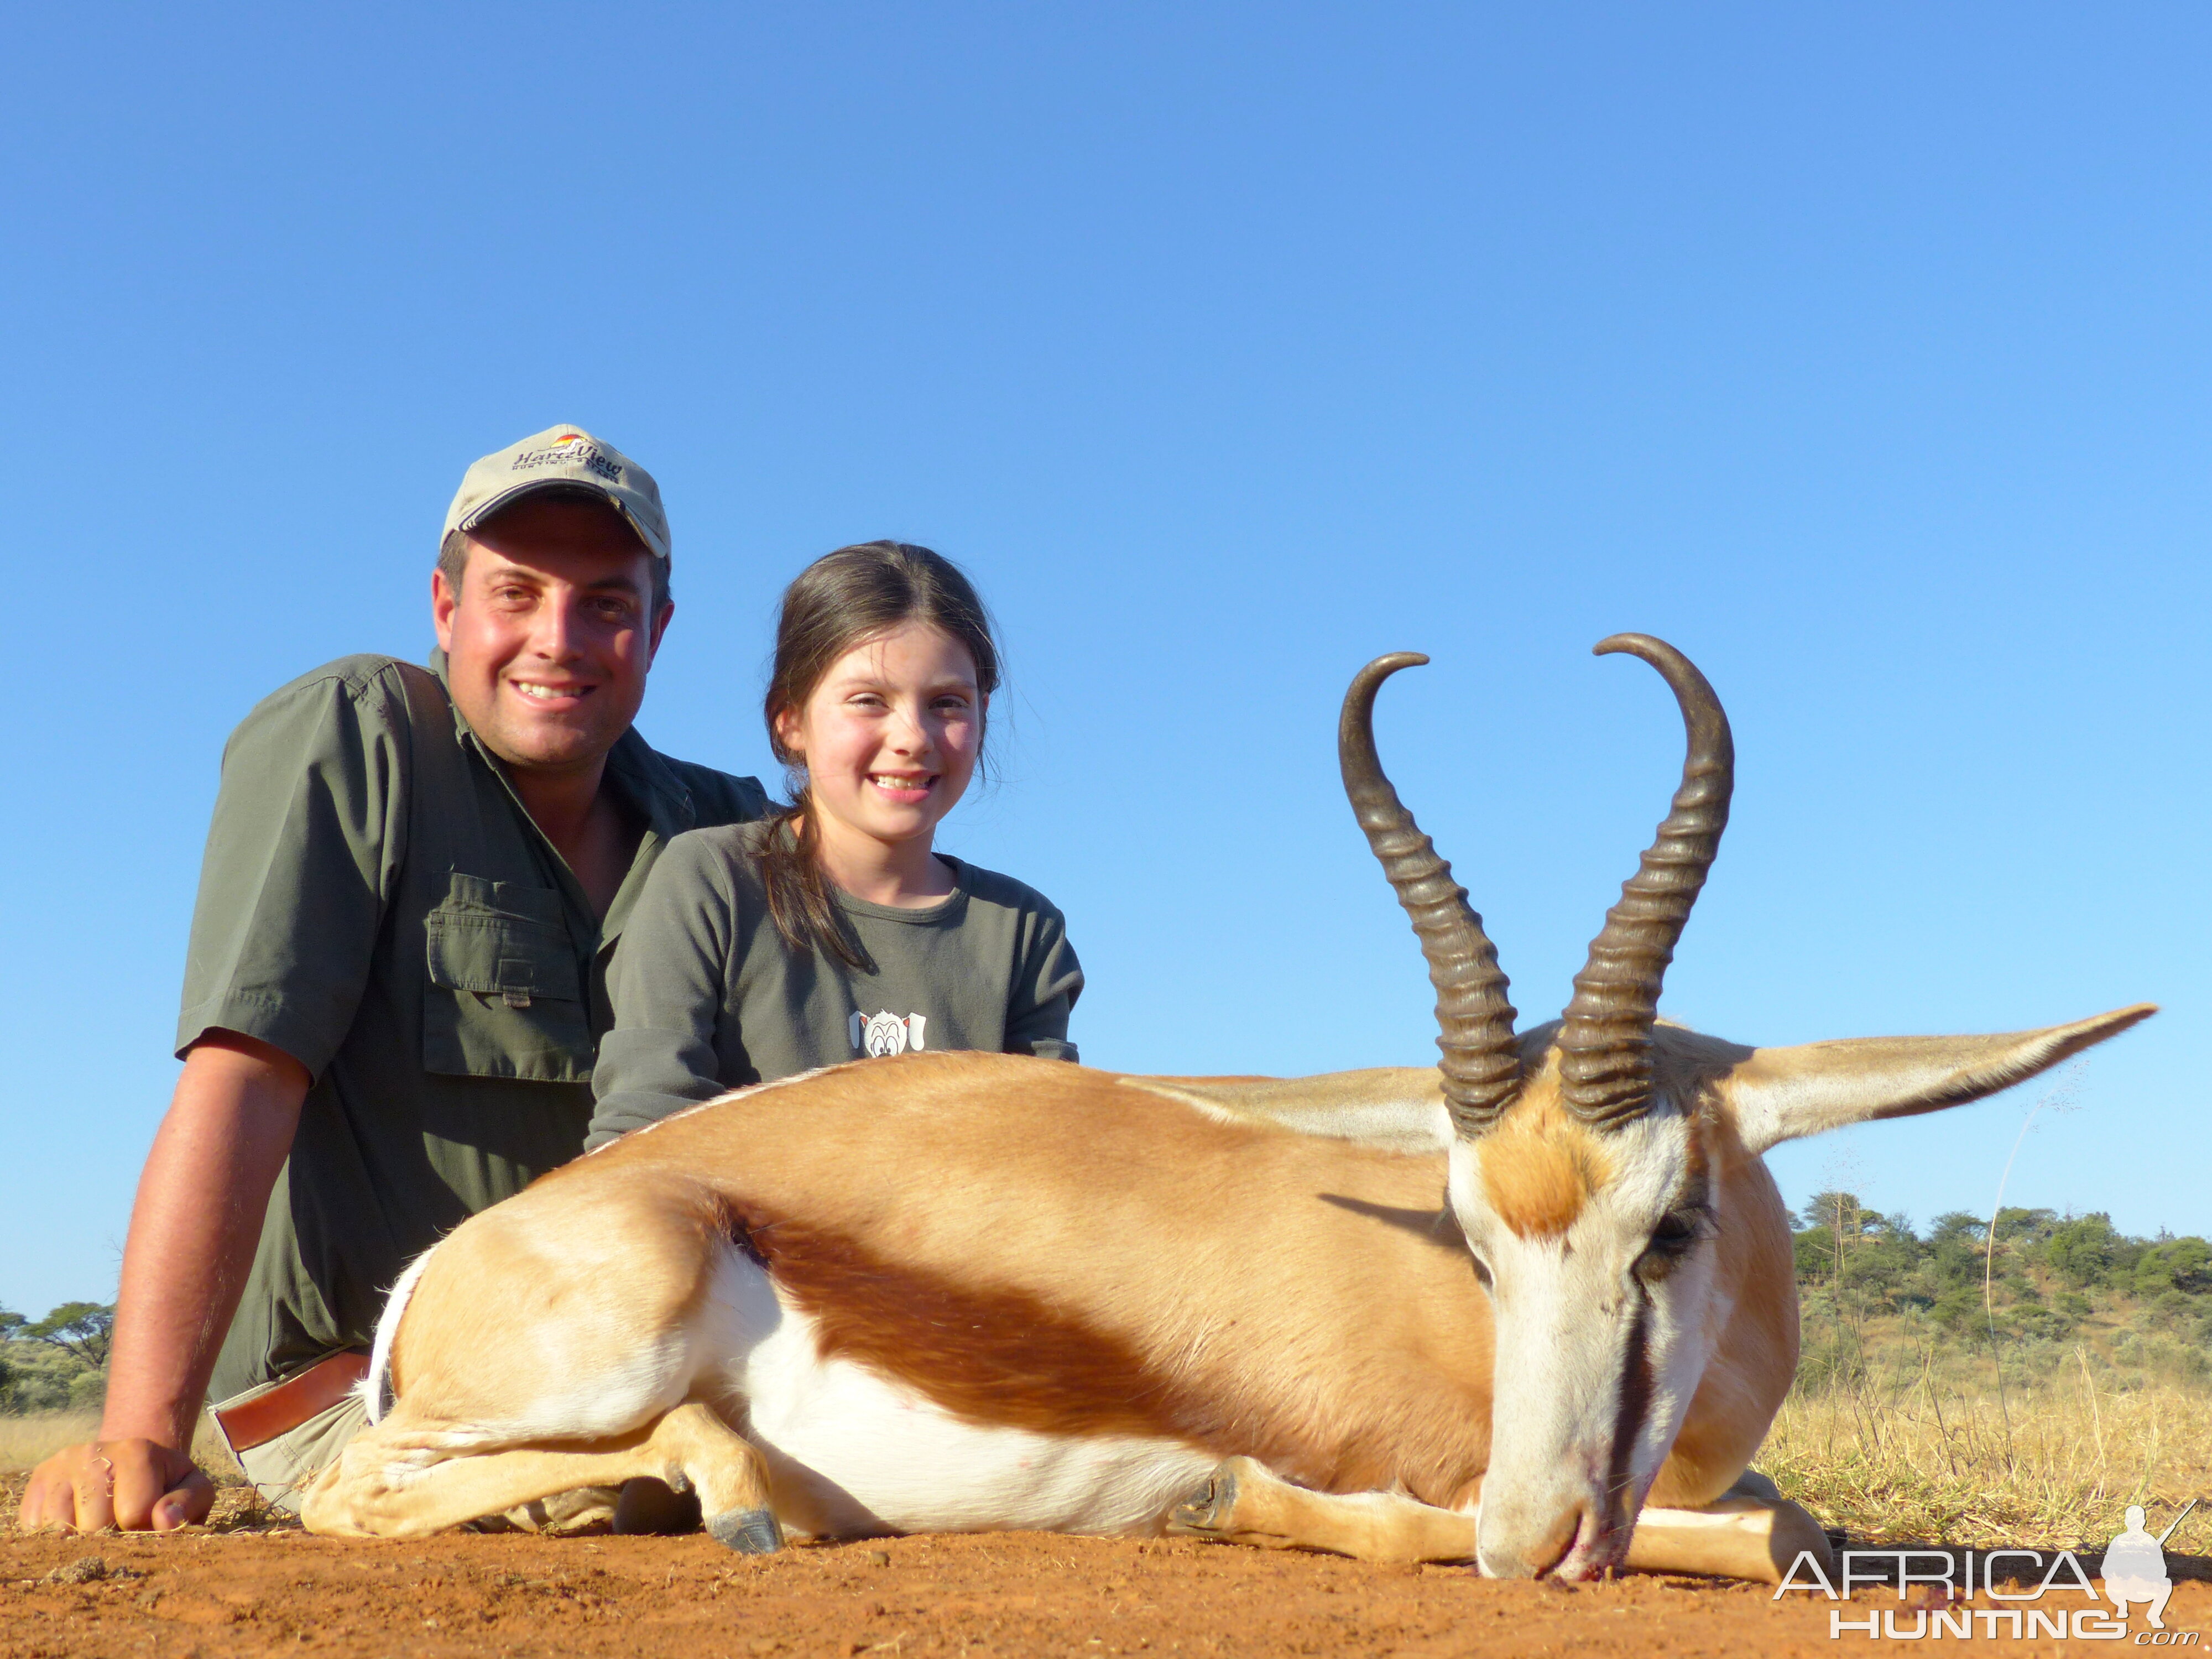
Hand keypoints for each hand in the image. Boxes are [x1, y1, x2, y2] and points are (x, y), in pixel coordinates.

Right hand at [16, 1438, 214, 1531]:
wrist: (127, 1462)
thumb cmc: (164, 1482)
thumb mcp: (192, 1487)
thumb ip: (189, 1503)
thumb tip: (165, 1521)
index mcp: (136, 1451)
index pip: (134, 1514)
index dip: (145, 1530)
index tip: (149, 1524)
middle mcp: (90, 1452)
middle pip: (93, 1527)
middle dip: (112, 1539)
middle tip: (121, 1527)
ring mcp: (58, 1467)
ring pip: (59, 1531)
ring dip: (80, 1541)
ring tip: (100, 1526)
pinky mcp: (35, 1485)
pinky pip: (34, 1530)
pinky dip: (54, 1539)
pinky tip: (76, 1525)